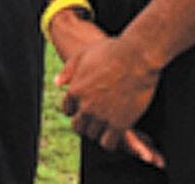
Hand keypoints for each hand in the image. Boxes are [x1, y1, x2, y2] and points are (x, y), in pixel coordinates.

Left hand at [56, 34, 163, 165]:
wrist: (136, 57)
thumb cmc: (112, 51)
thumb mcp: (84, 54)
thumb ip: (69, 70)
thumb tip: (57, 83)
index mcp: (75, 90)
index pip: (68, 110)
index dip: (76, 108)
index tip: (86, 106)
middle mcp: (85, 106)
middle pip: (78, 126)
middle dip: (85, 123)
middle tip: (97, 118)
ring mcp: (101, 116)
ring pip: (93, 135)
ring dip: (98, 131)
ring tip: (107, 125)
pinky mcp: (119, 124)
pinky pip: (108, 143)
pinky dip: (110, 141)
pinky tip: (116, 133)